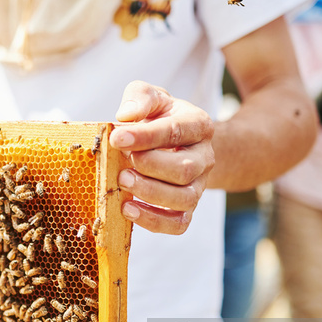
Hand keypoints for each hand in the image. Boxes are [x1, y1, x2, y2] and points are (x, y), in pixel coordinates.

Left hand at [109, 81, 214, 234]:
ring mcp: (198, 185)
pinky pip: (178, 224)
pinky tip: (128, 210)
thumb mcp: (151, 97)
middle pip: (185, 170)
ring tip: (122, 185)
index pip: (176, 131)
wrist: (175, 142)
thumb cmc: (158, 117)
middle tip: (122, 166)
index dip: (146, 137)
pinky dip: (154, 222)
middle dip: (150, 168)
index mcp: (199, 125)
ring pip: (184, 198)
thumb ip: (140, 98)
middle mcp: (204, 157)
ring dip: (150, 194)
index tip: (117, 138)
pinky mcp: (187, 208)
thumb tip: (127, 115)